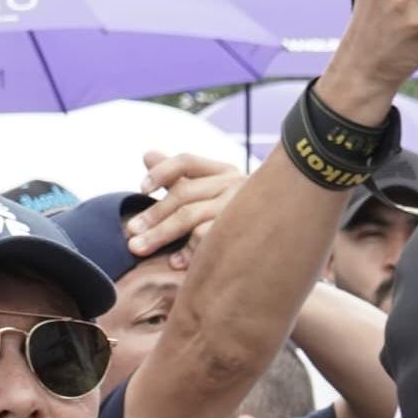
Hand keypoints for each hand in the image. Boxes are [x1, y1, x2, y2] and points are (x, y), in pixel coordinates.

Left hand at [122, 150, 243, 261]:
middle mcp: (234, 185)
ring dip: (160, 234)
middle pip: (183, 193)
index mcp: (223, 171)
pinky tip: (175, 263)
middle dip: (153, 214)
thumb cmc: (237, 212)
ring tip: (138, 248)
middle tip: (131, 232)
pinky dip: (187, 252)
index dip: (161, 172)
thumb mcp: (211, 189)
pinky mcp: (242, 234)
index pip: (186, 161)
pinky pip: (206, 240)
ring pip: (191, 217)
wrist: (287, 233)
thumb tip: (147, 154)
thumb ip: (178, 175)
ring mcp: (239, 209)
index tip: (141, 188)